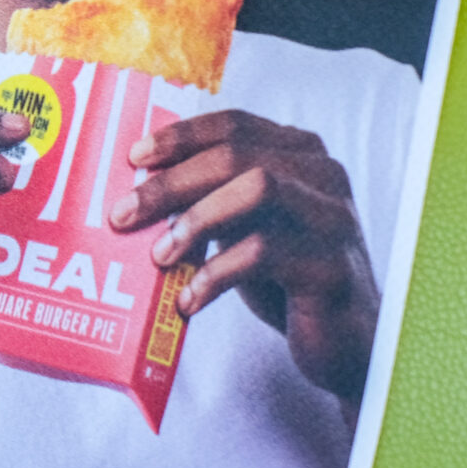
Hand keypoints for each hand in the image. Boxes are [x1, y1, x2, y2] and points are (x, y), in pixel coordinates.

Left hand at [112, 110, 377, 406]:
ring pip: (256, 190)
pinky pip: (265, 253)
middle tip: (122, 213)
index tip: (133, 157)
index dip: (180, 136)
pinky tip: (189, 300)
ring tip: (159, 256)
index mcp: (301, 155)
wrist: (343, 342)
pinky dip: (216, 273)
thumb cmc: (285, 279)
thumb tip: (135, 189)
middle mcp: (323, 175)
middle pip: (236, 155)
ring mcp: (333, 218)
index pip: (235, 125)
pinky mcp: (332, 266)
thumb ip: (211, 199)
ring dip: (195, 221)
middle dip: (171, 183)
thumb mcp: (246, 228)